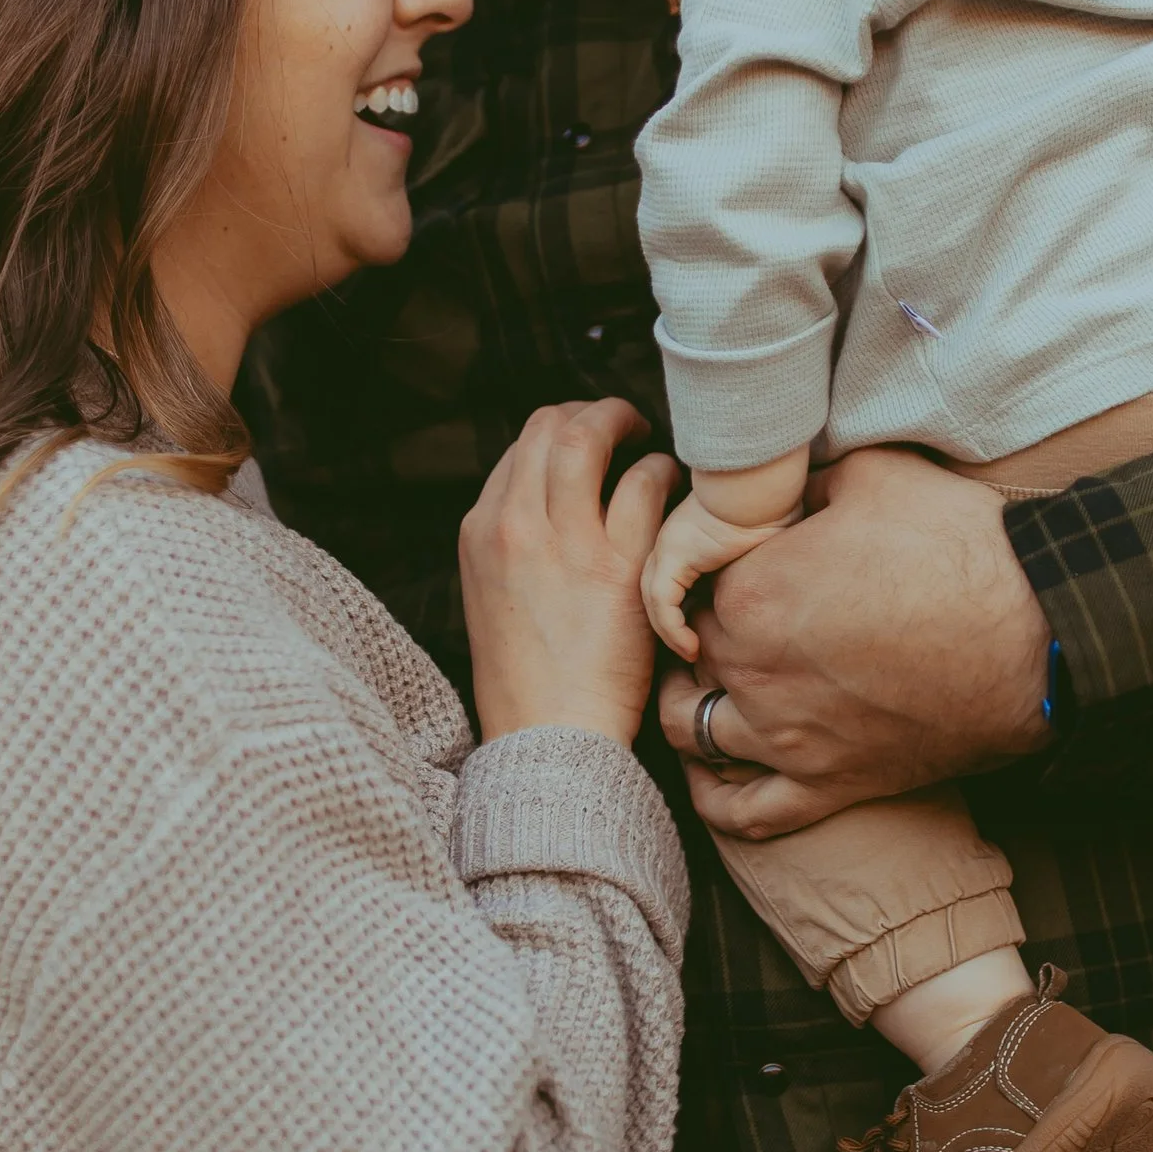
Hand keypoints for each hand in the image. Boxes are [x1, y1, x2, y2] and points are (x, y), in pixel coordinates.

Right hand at [460, 399, 682, 744]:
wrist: (546, 737)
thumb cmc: (529, 679)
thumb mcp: (493, 598)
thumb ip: (514, 546)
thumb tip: (550, 508)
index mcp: (480, 533)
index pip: (519, 449)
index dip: (559, 435)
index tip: (588, 446)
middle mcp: (514, 525)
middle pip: (548, 425)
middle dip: (591, 414)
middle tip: (622, 427)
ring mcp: (564, 542)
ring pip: (589, 436)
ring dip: (625, 425)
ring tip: (648, 441)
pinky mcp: (617, 566)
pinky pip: (644, 483)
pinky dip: (662, 473)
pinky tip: (672, 491)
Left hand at [642, 489, 794, 659]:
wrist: (765, 481)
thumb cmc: (775, 509)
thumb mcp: (762, 548)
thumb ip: (748, 569)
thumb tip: (770, 602)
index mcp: (690, 537)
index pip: (671, 581)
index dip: (680, 613)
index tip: (698, 639)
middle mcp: (672, 540)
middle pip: (654, 593)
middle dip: (668, 626)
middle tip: (688, 651)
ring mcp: (669, 545)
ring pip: (653, 601)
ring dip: (670, 634)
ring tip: (690, 653)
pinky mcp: (674, 553)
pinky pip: (663, 603)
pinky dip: (673, 629)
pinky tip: (690, 647)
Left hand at [654, 445, 1050, 836]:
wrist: (1037, 635)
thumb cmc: (962, 547)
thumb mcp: (874, 477)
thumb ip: (806, 483)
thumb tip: (785, 489)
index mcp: (749, 592)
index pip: (693, 583)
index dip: (717, 572)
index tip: (746, 566)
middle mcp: (752, 669)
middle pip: (691, 653)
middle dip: (702, 634)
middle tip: (734, 619)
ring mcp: (787, 737)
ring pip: (693, 729)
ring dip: (692, 706)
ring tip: (706, 688)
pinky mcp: (828, 786)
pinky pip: (744, 811)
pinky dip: (716, 796)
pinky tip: (711, 777)